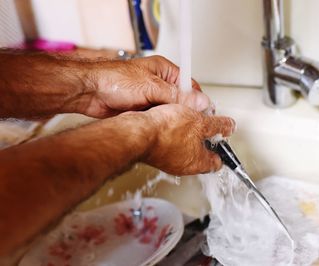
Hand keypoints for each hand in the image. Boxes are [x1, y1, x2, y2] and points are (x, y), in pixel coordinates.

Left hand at [81, 56, 210, 117]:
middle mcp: (158, 83)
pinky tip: (160, 127)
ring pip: (169, 111)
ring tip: (172, 124)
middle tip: (188, 121)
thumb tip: (198, 101)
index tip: (203, 112)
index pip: (189, 84)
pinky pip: (158, 118)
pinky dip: (159, 122)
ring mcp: (150, 97)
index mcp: (163, 70)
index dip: (197, 98)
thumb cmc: (113, 79)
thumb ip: (176, 95)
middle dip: (183, 110)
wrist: (89, 93)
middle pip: (180, 100)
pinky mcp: (142, 109)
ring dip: (169, 117)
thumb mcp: (150, 86)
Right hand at [139, 104, 234, 174]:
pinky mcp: (156, 151)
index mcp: (198, 163)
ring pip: (184, 146)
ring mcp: (168, 160)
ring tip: (187, 117)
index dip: (222, 148)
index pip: (218, 162)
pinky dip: (172, 131)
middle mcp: (183, 166)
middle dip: (204, 137)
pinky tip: (171, 119)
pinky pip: (169, 142)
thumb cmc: (166, 131)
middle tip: (205, 122)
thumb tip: (230, 127)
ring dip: (187, 132)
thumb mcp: (200, 123)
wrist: (137, 132)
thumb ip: (218, 126)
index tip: (223, 137)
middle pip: (200, 154)